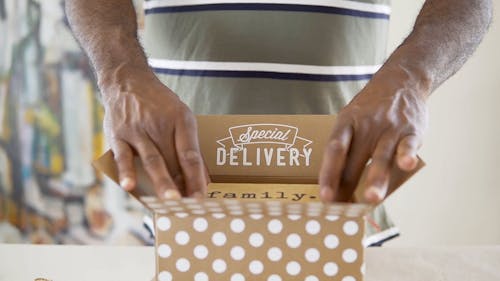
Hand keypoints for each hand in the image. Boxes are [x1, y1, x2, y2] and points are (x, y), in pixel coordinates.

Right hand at [100, 64, 207, 198]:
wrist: (128, 80)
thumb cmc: (159, 104)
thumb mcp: (180, 115)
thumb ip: (187, 144)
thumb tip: (198, 177)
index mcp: (180, 120)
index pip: (190, 153)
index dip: (196, 176)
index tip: (202, 196)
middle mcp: (159, 125)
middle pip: (172, 160)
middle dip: (181, 184)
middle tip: (189, 206)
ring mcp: (137, 130)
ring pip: (151, 160)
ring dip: (161, 181)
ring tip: (169, 201)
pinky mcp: (118, 135)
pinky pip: (122, 156)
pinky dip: (126, 171)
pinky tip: (130, 187)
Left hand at [319, 68, 428, 203]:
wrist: (402, 80)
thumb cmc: (370, 110)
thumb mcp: (351, 119)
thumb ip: (347, 149)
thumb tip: (338, 187)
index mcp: (346, 123)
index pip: (334, 150)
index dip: (328, 173)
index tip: (324, 195)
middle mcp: (366, 126)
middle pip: (355, 159)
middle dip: (348, 186)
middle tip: (343, 210)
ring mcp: (389, 128)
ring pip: (380, 156)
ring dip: (376, 178)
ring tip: (371, 198)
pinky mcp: (411, 130)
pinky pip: (407, 144)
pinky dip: (407, 154)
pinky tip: (406, 165)